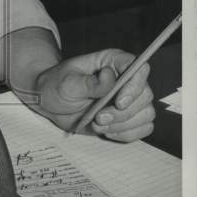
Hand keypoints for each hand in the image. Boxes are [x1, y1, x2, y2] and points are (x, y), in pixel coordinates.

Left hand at [31, 49, 154, 141]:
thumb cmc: (57, 86)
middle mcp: (126, 79)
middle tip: (98, 118)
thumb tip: (109, 77)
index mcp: (113, 62)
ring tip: (97, 123)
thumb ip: (88, 83)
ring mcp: (129, 99)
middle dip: (122, 112)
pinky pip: (143, 128)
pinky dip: (126, 133)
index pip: (139, 68)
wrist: (51, 104)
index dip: (134, 86)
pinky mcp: (128, 117)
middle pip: (145, 95)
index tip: (118, 103)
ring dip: (122, 124)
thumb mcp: (67, 83)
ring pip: (146, 114)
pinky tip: (107, 131)